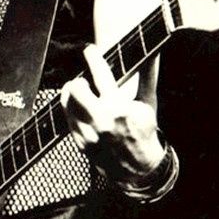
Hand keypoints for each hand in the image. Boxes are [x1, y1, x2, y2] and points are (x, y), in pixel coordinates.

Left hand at [61, 44, 164, 183]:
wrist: (140, 169)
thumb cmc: (144, 133)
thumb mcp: (148, 104)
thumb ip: (147, 76)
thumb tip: (152, 54)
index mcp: (120, 108)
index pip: (101, 76)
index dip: (93, 58)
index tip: (89, 50)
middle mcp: (102, 120)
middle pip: (75, 89)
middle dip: (77, 80)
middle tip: (83, 80)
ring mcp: (89, 133)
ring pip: (67, 104)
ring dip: (71, 94)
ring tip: (80, 93)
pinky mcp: (81, 143)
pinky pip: (67, 119)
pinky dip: (71, 110)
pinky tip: (80, 109)